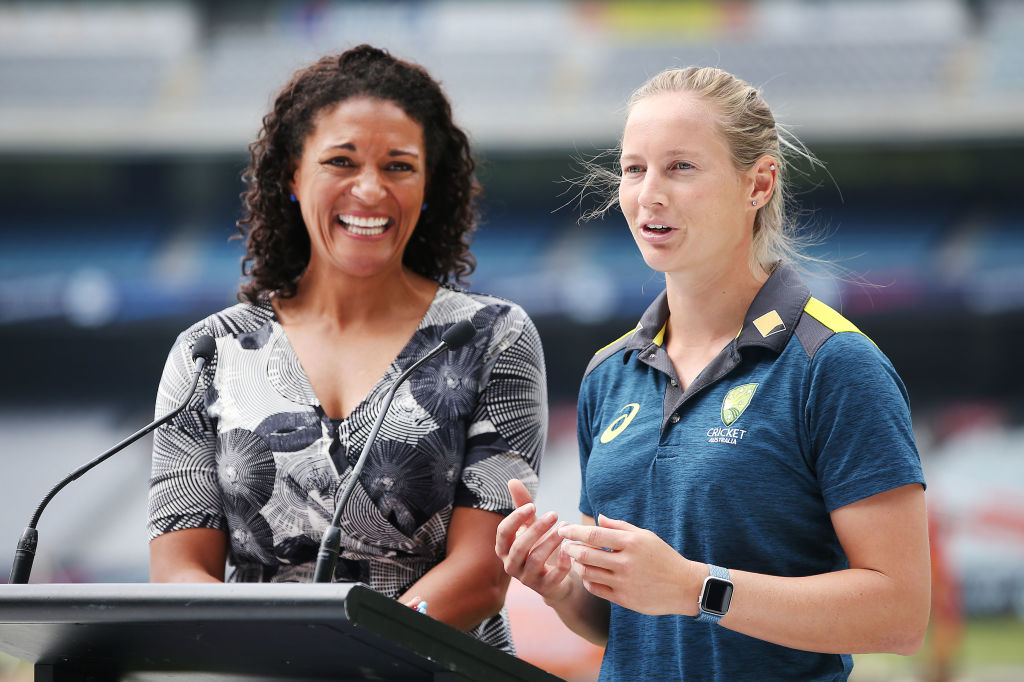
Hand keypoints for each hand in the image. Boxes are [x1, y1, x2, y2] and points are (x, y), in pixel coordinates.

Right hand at [495, 479, 573, 602]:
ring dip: (551, 542)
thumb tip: (512, 480)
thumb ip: (523, 505)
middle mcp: (511, 565)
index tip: (532, 506)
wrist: (556, 578)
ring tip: (564, 529)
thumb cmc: (539, 547)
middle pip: (519, 547)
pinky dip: (562, 564)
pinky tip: (570, 550)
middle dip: (537, 529)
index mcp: (504, 549)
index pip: (503, 533)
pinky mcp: (544, 588)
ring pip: (535, 560)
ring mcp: (526, 579)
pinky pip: (552, 578)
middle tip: (554, 514)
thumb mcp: (531, 526)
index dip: (515, 519)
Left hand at [558, 514, 700, 615]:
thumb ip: (620, 526)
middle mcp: (626, 562)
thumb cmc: (663, 557)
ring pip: (587, 573)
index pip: (593, 534)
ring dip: (576, 565)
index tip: (563, 529)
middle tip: (564, 545)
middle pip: (585, 554)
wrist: (684, 586)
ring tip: (574, 559)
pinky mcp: (624, 599)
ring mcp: (624, 582)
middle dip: (569, 548)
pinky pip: (596, 589)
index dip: (574, 531)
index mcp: (631, 542)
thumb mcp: (645, 536)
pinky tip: (588, 574)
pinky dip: (587, 581)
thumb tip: (598, 518)